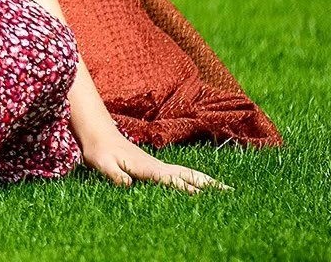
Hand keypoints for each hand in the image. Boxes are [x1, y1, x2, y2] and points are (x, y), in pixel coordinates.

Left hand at [81, 131, 227, 192]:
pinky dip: (195, 179)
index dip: (185, 189)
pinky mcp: (156, 166)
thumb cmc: (99, 150)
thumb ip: (114, 175)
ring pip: (187, 173)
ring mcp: (158, 164)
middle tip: (232, 192)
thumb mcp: (102, 164)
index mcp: (147, 167)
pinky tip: (200, 186)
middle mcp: (157, 165)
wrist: (98, 133)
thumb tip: (128, 185)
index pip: (171, 180)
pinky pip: (180, 174)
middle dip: (209, 183)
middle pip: (188, 174)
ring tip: (226, 190)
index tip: (202, 197)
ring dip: (206, 181)